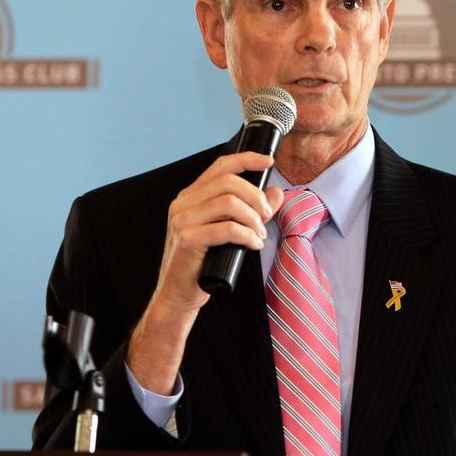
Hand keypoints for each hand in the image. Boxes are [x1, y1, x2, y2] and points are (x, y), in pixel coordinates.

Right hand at [128, 151, 284, 393]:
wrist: (179, 295)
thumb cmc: (204, 264)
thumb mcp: (230, 233)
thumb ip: (251, 211)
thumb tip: (276, 193)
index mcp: (191, 196)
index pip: (220, 166)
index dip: (247, 159)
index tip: (270, 161)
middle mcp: (183, 203)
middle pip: (229, 182)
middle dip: (256, 197)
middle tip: (267, 216)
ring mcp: (182, 220)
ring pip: (229, 202)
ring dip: (254, 218)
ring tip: (259, 235)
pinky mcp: (188, 240)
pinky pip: (227, 228)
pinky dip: (247, 235)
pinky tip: (253, 245)